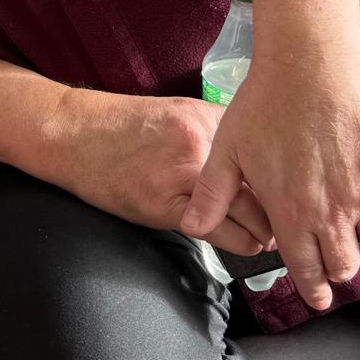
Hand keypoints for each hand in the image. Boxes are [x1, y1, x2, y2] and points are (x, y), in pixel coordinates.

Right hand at [46, 89, 275, 255]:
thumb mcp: (173, 114)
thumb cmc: (120, 124)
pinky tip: (246, 245)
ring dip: (264, 230)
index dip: (278, 175)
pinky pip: (217, 231)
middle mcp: (198, 142)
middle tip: (286, 220)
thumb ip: (211, 135)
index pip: (261, 151)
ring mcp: (181, 174)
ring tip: (270, 237)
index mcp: (202, 116)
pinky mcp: (164, 205)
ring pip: (247, 212)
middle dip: (278, 207)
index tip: (287, 189)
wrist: (72, 132)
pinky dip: (239, 243)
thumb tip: (251, 164)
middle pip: (261, 183)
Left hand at [180, 54, 359, 309]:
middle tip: (333, 261)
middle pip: (344, 266)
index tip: (319, 297)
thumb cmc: (264, 104)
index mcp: (291, 213)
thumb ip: (212, 195)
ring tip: (359, 237)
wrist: (306, 66)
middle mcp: (331, 213)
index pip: (307, 272)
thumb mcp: (226, 149)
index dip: (313, 290)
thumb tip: (192, 229)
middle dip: (337, 269)